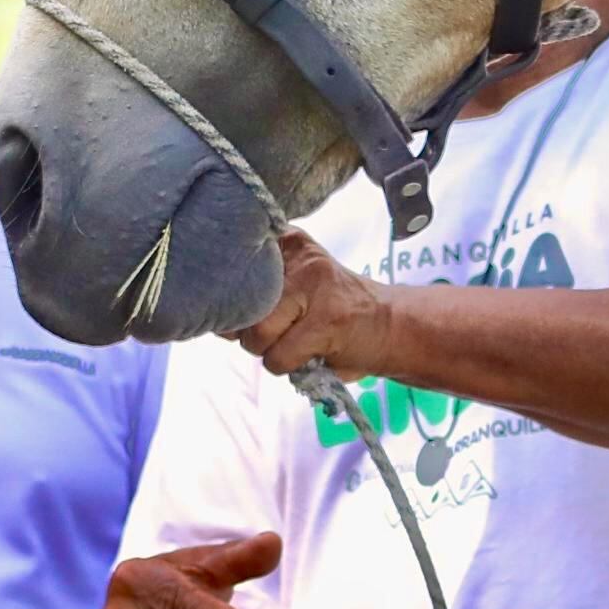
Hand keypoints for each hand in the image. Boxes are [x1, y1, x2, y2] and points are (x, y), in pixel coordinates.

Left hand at [235, 231, 403, 379]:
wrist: (392, 325)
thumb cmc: (332, 310)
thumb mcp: (296, 286)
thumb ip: (257, 294)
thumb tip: (216, 320)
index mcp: (288, 241)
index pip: (231, 266)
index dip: (232, 300)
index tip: (251, 310)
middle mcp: (299, 256)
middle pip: (241, 307)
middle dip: (253, 333)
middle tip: (284, 332)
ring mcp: (314, 286)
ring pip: (257, 335)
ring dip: (271, 352)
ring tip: (298, 343)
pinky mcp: (326, 321)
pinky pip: (279, 358)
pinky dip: (289, 366)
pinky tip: (311, 354)